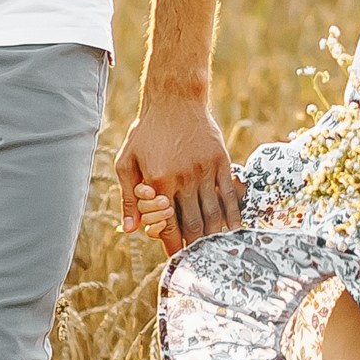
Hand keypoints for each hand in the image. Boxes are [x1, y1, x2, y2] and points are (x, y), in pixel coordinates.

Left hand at [115, 92, 239, 253]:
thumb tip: (129, 228)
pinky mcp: (220, 162)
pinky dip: (231, 215)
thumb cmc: (147, 131)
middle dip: (194, 245)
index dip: (172, 246)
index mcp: (158, 182)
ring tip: (214, 249)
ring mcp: (204, 171)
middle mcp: (183, 179)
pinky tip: (232, 229)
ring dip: (213, 235)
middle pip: (192, 224)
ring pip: (212, 213)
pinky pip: (228, 195)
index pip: (168, 225)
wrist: (175, 100)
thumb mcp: (127, 161)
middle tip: (197, 259)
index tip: (177, 258)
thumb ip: (129, 197)